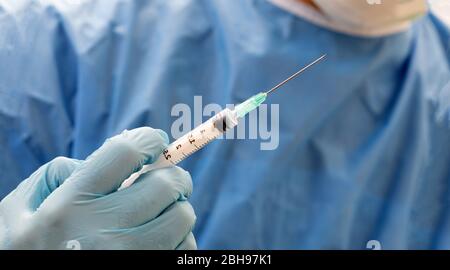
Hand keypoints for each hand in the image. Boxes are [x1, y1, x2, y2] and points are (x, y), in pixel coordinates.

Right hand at [0, 127, 195, 249]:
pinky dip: (179, 237)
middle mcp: (101, 234)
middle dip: (171, 174)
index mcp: (67, 208)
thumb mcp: (21, 209)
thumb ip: (60, 174)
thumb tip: (114, 157)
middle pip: (165, 184)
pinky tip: (158, 238)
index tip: (155, 140)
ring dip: (177, 206)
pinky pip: (185, 248)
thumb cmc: (23, 250)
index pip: (125, 153)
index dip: (148, 139)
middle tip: (165, 177)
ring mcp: (128, 259)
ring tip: (159, 211)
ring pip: (182, 216)